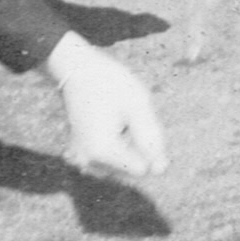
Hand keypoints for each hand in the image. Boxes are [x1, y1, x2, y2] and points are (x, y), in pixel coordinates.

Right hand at [43, 32, 167, 178]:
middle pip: (132, 167)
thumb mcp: (138, 105)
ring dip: (130, 144)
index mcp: (102, 151)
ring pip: (124, 163)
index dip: (149, 148)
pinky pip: (113, 158)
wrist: (79, 70)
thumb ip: (151, 138)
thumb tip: (160, 170)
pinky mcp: (84, 155)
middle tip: (126, 116)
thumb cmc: (111, 83)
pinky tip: (112, 122)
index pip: (142, 169)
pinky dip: (120, 143)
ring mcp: (84, 160)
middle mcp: (89, 162)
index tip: (137, 122)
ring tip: (118, 118)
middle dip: (138, 145)